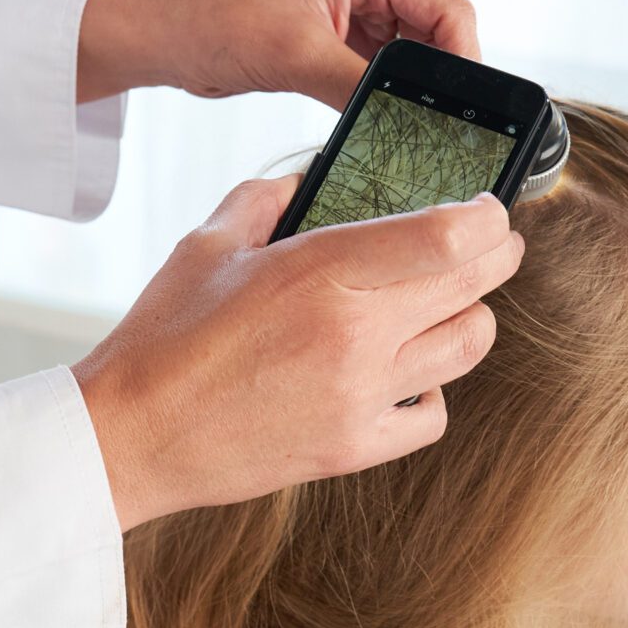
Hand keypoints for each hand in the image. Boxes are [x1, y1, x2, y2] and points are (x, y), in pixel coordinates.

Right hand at [72, 172, 522, 530]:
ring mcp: (360, 396)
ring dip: (468, 317)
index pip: (449, 237)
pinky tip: (404, 374)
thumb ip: (266, 199)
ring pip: (467, 347)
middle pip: (473, 286)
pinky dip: (432, 390)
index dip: (487, 216)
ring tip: (445, 306)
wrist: (131, 435)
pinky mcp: (354, 448)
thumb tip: (307, 180)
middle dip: (497, 256)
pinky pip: (433, 414)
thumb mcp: (207, 245)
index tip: (489, 208)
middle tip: (492, 245)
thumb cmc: (162, 339)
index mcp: (320, 271)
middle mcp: (354, 334)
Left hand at [76, 0, 479, 110]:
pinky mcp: (332, 38)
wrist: (160, 35)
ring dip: (410, 90)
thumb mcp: (295, 56)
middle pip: (435, 31)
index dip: (464, 58)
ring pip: (409, 56)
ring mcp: (351, 8)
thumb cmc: (213, 21)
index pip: (447, 7)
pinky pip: (377, 69)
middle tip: (445, 130)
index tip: (466, 109)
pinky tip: (384, 124)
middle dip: (440, 78)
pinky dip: (382, 95)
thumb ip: (360, 84)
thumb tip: (410, 120)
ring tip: (414, 131)